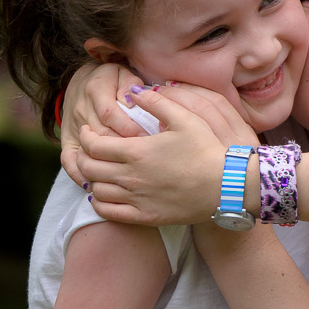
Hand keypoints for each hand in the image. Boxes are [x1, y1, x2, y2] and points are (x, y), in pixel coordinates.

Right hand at [59, 63, 144, 185]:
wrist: (82, 84)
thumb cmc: (112, 81)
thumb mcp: (123, 73)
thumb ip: (130, 83)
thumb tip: (131, 99)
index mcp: (96, 89)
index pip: (110, 113)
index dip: (129, 129)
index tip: (149, 140)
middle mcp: (81, 109)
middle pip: (100, 135)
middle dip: (122, 151)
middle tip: (143, 164)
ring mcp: (73, 128)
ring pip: (87, 151)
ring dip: (104, 166)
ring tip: (123, 180)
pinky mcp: (67, 142)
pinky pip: (68, 161)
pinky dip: (78, 175)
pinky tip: (93, 186)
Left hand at [79, 85, 257, 225]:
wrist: (225, 186)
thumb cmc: (207, 150)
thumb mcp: (185, 117)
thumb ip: (156, 102)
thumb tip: (134, 91)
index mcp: (136, 151)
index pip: (93, 144)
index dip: (85, 136)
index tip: (87, 131)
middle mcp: (131, 177)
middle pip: (89, 167)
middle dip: (82, 156)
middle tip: (87, 150)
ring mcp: (136, 199)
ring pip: (95, 190)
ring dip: (91, 178)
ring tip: (97, 170)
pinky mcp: (145, 217)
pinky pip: (108, 213)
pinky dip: (99, 203)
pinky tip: (103, 195)